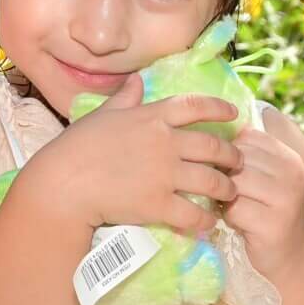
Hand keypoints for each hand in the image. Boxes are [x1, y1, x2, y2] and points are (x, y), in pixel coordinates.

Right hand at [23, 73, 242, 235]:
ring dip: (226, 188)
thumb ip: (125, 98)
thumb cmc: (78, 145)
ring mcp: (165, 175)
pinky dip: (206, 220)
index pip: (195, 107)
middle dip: (232, 156)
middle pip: (213, 147)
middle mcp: (166, 143)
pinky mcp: (159, 205)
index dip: (219, 109)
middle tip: (239, 163)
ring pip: (211, 181)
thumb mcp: (103, 114)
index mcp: (152, 117)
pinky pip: (194, 214)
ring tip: (231, 192)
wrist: (65, 182)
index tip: (235, 115)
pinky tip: (209, 223)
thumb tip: (136, 81)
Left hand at [224, 127, 303, 280]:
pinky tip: (237, 222)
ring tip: (233, 206)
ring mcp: (286, 199)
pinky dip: (229, 217)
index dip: (230, 153)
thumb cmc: (268, 211)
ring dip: (225, 196)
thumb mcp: (266, 179)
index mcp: (289, 157)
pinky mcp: (273, 224)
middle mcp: (292, 174)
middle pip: (237, 159)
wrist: (292, 255)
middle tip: (230, 193)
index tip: (231, 171)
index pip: (247, 137)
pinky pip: (234, 209)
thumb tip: (208, 133)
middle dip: (225, 176)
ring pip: (234, 182)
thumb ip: (247, 157)